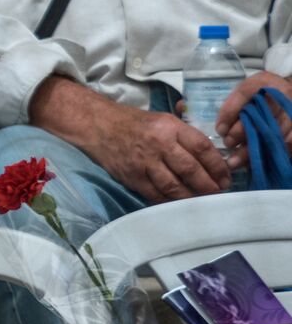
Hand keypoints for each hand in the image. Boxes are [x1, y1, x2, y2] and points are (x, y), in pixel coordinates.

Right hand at [32, 77, 229, 201]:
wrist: (98, 126)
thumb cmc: (133, 122)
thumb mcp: (163, 119)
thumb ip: (185, 134)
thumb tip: (210, 155)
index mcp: (170, 127)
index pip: (202, 147)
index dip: (218, 165)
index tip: (226, 176)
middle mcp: (159, 144)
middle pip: (191, 169)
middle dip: (209, 185)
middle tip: (218, 193)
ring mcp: (144, 162)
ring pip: (174, 186)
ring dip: (192, 197)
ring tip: (203, 202)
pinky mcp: (132, 177)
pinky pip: (155, 194)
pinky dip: (170, 202)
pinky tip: (180, 205)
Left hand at [217, 70, 291, 169]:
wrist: (289, 97)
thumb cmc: (257, 96)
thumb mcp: (240, 91)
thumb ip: (214, 98)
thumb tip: (182, 107)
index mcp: (262, 82)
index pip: (244, 92)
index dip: (230, 112)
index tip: (219, 129)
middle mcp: (279, 94)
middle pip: (258, 115)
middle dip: (240, 132)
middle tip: (226, 143)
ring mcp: (290, 111)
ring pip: (270, 132)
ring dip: (251, 149)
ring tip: (234, 162)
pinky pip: (282, 144)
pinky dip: (266, 155)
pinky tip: (252, 166)